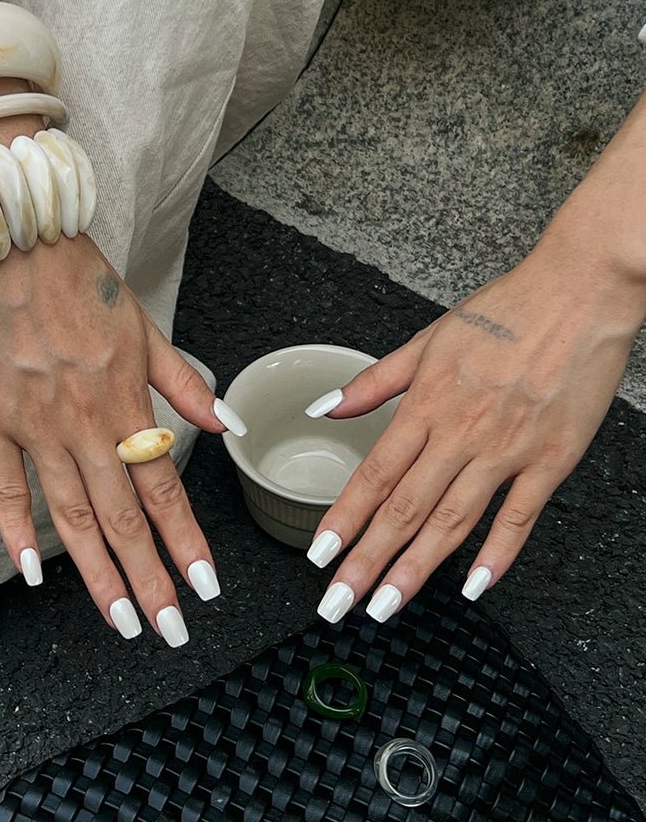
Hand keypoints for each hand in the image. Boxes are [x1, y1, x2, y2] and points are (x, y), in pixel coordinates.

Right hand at [0, 230, 242, 644]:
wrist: (8, 242)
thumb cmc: (77, 279)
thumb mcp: (143, 325)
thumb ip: (184, 382)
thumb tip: (227, 425)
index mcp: (125, 398)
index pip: (163, 487)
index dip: (185, 541)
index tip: (204, 587)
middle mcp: (82, 422)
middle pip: (121, 516)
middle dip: (149, 579)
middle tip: (166, 629)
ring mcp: (32, 425)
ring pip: (70, 515)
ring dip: (96, 573)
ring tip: (118, 619)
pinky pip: (5, 487)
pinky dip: (16, 533)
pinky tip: (32, 573)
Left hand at [306, 246, 645, 623]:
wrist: (578, 293)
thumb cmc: (504, 310)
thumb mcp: (427, 339)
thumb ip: (374, 381)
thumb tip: (326, 407)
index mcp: (427, 403)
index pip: (373, 474)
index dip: (344, 520)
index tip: (320, 555)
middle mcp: (461, 433)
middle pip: (404, 509)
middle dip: (367, 561)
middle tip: (339, 602)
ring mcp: (508, 450)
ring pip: (453, 522)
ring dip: (416, 569)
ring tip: (387, 604)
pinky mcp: (552, 459)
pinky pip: (520, 517)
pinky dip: (497, 555)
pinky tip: (474, 585)